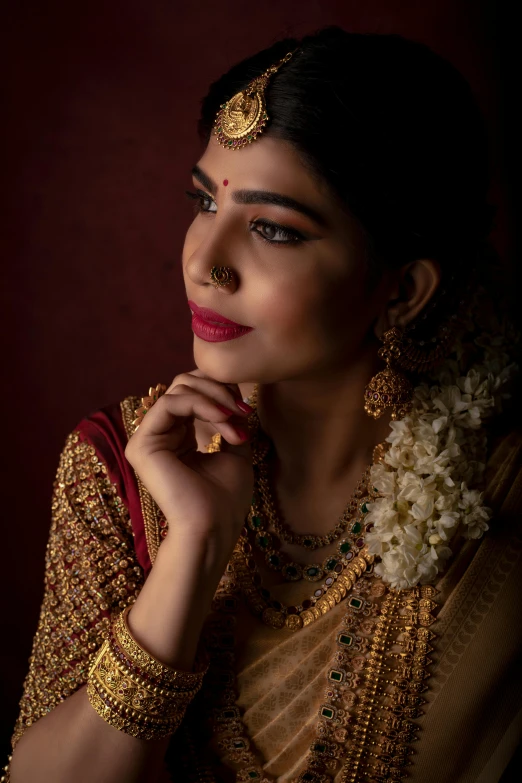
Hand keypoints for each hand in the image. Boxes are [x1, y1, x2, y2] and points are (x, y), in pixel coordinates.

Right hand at [124, 371, 253, 574]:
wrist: (213, 529)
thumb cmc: (225, 501)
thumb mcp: (235, 453)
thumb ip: (230, 423)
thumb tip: (236, 398)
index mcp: (178, 436)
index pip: (194, 393)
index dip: (221, 391)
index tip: (247, 410)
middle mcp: (160, 435)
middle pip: (184, 383)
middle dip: (218, 389)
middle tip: (242, 411)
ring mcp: (147, 439)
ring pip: (178, 389)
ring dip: (214, 399)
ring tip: (235, 419)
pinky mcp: (142, 444)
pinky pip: (170, 403)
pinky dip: (200, 404)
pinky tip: (222, 419)